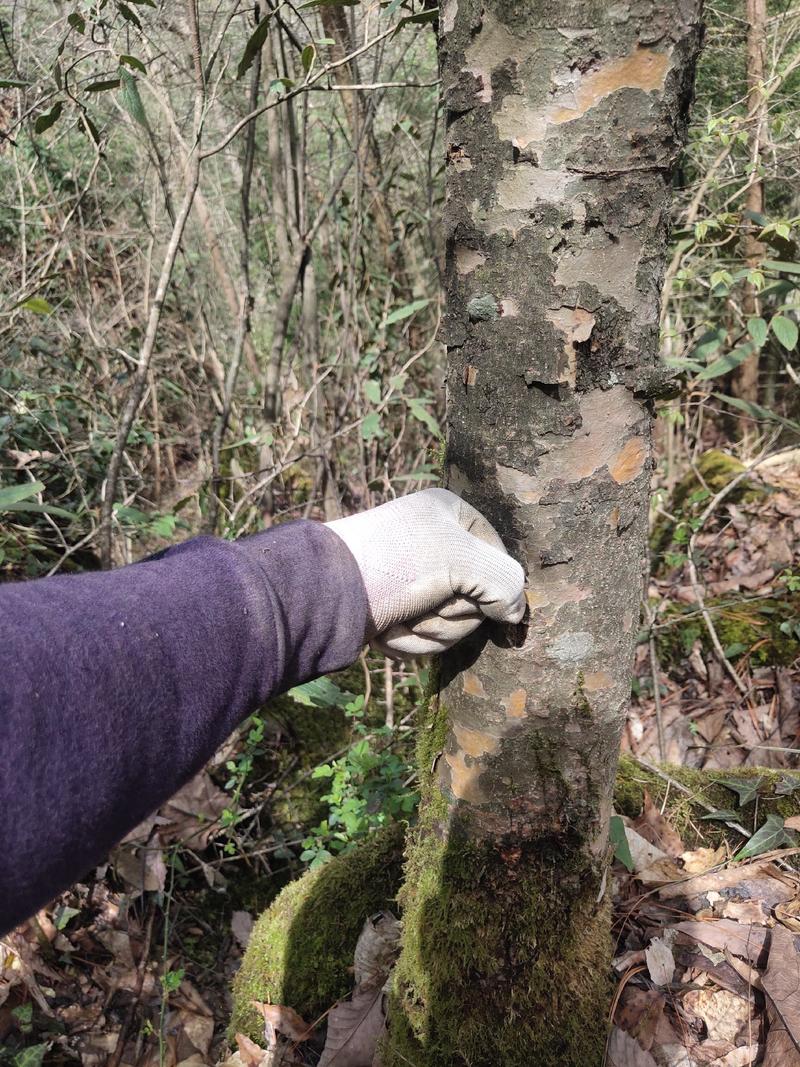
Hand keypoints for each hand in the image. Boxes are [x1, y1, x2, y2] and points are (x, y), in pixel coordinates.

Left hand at [326, 488, 525, 656]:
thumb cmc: (390, 565)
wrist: (319, 596)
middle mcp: (435, 543)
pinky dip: (406, 642)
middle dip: (447, 616)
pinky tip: (383, 633)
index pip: (500, 563)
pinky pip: (423, 637)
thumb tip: (517, 613)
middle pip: (476, 601)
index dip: (486, 589)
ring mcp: (414, 580)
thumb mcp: (460, 560)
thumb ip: (504, 581)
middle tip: (420, 605)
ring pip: (451, 626)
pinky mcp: (395, 610)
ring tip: (396, 619)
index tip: (459, 587)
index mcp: (451, 514)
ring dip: (425, 633)